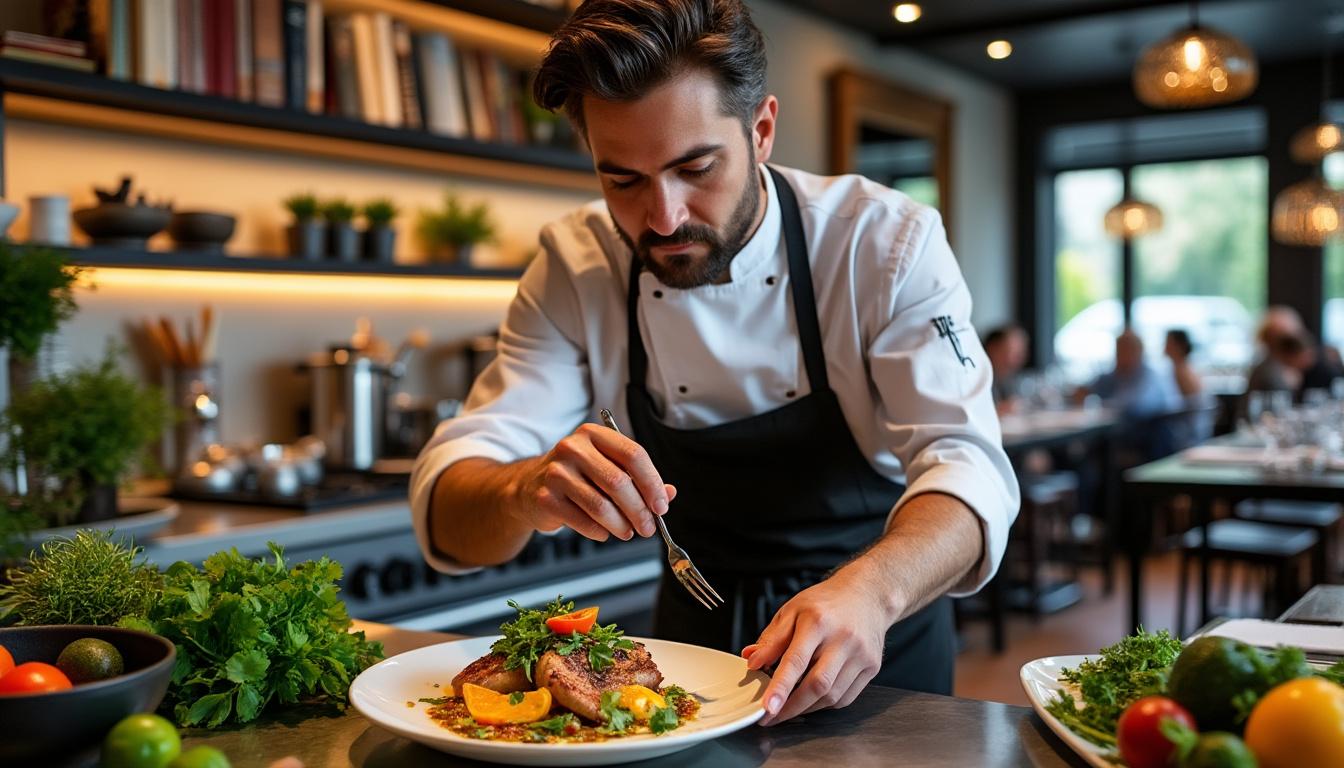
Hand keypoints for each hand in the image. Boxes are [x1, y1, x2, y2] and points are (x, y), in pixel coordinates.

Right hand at [512, 423, 673, 541]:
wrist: (529, 487)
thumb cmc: (576, 477)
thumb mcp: (607, 469)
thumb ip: (638, 479)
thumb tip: (668, 494)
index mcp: (594, 434)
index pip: (633, 454)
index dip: (652, 483)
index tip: (661, 505)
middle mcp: (573, 448)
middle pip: (618, 481)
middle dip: (639, 510)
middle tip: (649, 527)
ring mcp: (556, 472)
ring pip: (600, 505)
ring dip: (621, 525)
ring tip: (628, 532)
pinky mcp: (545, 497)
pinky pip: (582, 520)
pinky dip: (599, 532)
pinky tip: (604, 532)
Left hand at [744, 572, 891, 724]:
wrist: (866, 595)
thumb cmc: (825, 603)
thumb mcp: (792, 610)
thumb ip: (772, 639)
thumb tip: (752, 662)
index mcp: (817, 621)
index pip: (796, 660)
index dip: (780, 687)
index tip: (768, 707)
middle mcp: (842, 639)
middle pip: (817, 684)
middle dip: (791, 707)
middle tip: (771, 717)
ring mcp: (861, 654)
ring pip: (832, 695)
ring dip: (807, 707)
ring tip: (789, 706)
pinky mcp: (872, 667)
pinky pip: (846, 697)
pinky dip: (825, 703)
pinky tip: (813, 697)